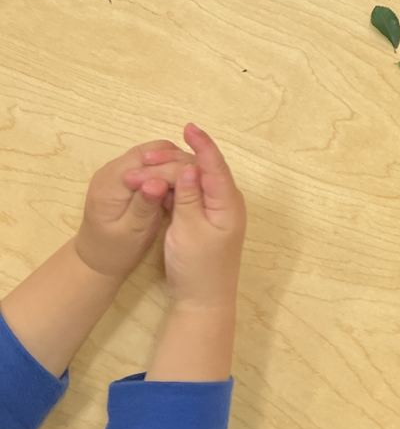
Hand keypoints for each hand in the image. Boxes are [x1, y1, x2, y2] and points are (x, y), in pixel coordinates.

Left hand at [73, 140, 188, 279]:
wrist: (97, 259)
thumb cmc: (116, 251)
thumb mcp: (133, 232)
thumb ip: (144, 205)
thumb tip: (159, 180)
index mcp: (108, 185)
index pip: (144, 160)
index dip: (170, 163)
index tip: (192, 176)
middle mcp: (109, 171)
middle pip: (147, 152)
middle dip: (173, 159)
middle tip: (195, 176)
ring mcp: (115, 171)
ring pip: (149, 154)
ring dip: (170, 162)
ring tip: (187, 179)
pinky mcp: (122, 175)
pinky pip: (147, 162)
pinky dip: (163, 168)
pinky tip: (173, 183)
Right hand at [160, 125, 245, 310]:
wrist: (202, 301)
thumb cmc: (197, 266)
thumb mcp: (188, 230)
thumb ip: (188, 197)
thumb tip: (187, 167)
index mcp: (227, 201)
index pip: (214, 165)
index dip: (202, 144)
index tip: (188, 127)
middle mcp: (225, 201)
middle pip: (200, 170)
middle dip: (174, 160)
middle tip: (145, 157)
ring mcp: (214, 210)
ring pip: (192, 181)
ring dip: (169, 173)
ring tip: (143, 168)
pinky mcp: (203, 218)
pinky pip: (189, 194)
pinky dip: (172, 188)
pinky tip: (154, 183)